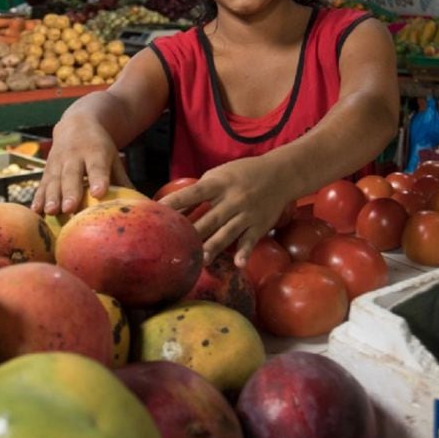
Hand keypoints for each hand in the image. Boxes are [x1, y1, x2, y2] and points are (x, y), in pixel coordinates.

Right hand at [32, 118, 131, 214]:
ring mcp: (58, 161)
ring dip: (51, 196)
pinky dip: (38, 197)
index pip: (97, 166)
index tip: (99, 193)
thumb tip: (138, 206)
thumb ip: (122, 180)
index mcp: (95, 151)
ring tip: (51, 212)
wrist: (76, 124)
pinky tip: (35, 211)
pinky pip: (42, 184)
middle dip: (70, 192)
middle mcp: (75, 155)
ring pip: (54, 180)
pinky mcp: (47, 168)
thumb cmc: (100, 148)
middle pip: (72, 175)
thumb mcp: (113, 158)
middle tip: (70, 208)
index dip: (98, 179)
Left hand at [158, 156, 292, 267]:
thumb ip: (200, 190)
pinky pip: (250, 240)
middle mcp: (232, 199)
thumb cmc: (242, 174)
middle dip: (192, 233)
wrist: (280, 174)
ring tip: (200, 260)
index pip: (193, 194)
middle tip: (173, 247)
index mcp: (219, 184)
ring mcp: (247, 214)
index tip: (158, 211)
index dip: (175, 203)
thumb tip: (174, 207)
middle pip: (209, 218)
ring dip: (214, 247)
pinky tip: (238, 263)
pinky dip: (245, 252)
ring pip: (227, 232)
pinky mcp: (259, 225)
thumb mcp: (220, 175)